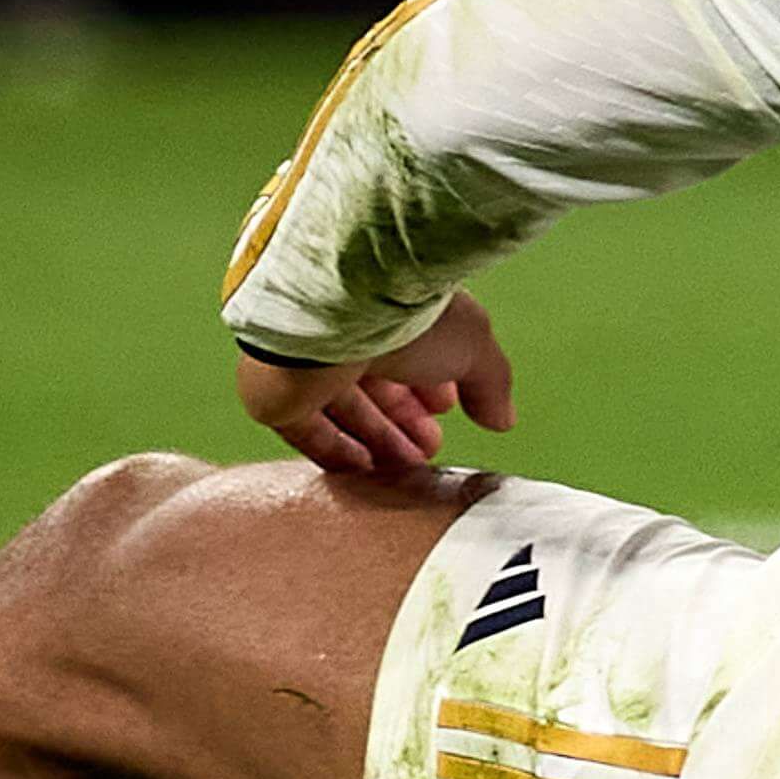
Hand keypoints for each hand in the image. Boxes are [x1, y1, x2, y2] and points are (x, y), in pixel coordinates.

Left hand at [235, 291, 517, 475]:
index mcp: (382, 308)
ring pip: (342, 411)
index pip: (402, 353)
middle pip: (371, 387)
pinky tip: (367, 470)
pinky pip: (308, 431)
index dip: (425, 387)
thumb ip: (488, 382)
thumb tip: (502, 419)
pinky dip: (339, 452)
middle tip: (430, 452)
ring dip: (378, 442)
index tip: (446, 411)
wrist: (341, 308)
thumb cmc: (408, 311)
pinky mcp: (276, 391)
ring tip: (409, 470)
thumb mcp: (471, 344)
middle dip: (403, 422)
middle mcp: (342, 331)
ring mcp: (306, 360)